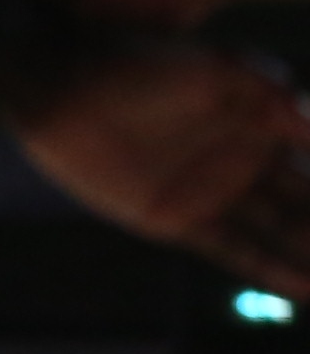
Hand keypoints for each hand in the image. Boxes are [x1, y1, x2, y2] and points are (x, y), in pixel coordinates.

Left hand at [5, 41, 309, 295]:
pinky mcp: (177, 220)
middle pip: (307, 203)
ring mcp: (212, 192)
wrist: (67, 90)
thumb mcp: (218, 71)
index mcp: (263, 120)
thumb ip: (273, 94)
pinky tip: (307, 287)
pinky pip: (235, 251)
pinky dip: (272, 269)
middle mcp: (244, 160)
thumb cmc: (142, 66)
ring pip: (281, 231)